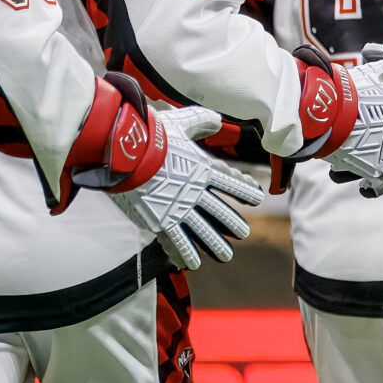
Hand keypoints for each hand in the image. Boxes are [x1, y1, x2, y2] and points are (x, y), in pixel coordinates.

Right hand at [83, 98, 264, 269]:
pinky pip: (177, 242)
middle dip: (234, 224)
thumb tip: (216, 118)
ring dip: (216, 245)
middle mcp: (197, 191)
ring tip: (226, 256)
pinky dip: (185, 253)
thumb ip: (200, 121)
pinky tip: (191, 264)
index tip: (256, 198)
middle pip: (222, 212)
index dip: (245, 190)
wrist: (125, 153)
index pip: (232, 183)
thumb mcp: (181, 122)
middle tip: (244, 233)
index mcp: (204, 169)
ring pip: (204, 232)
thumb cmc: (151, 134)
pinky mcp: (161, 222)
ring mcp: (180, 209)